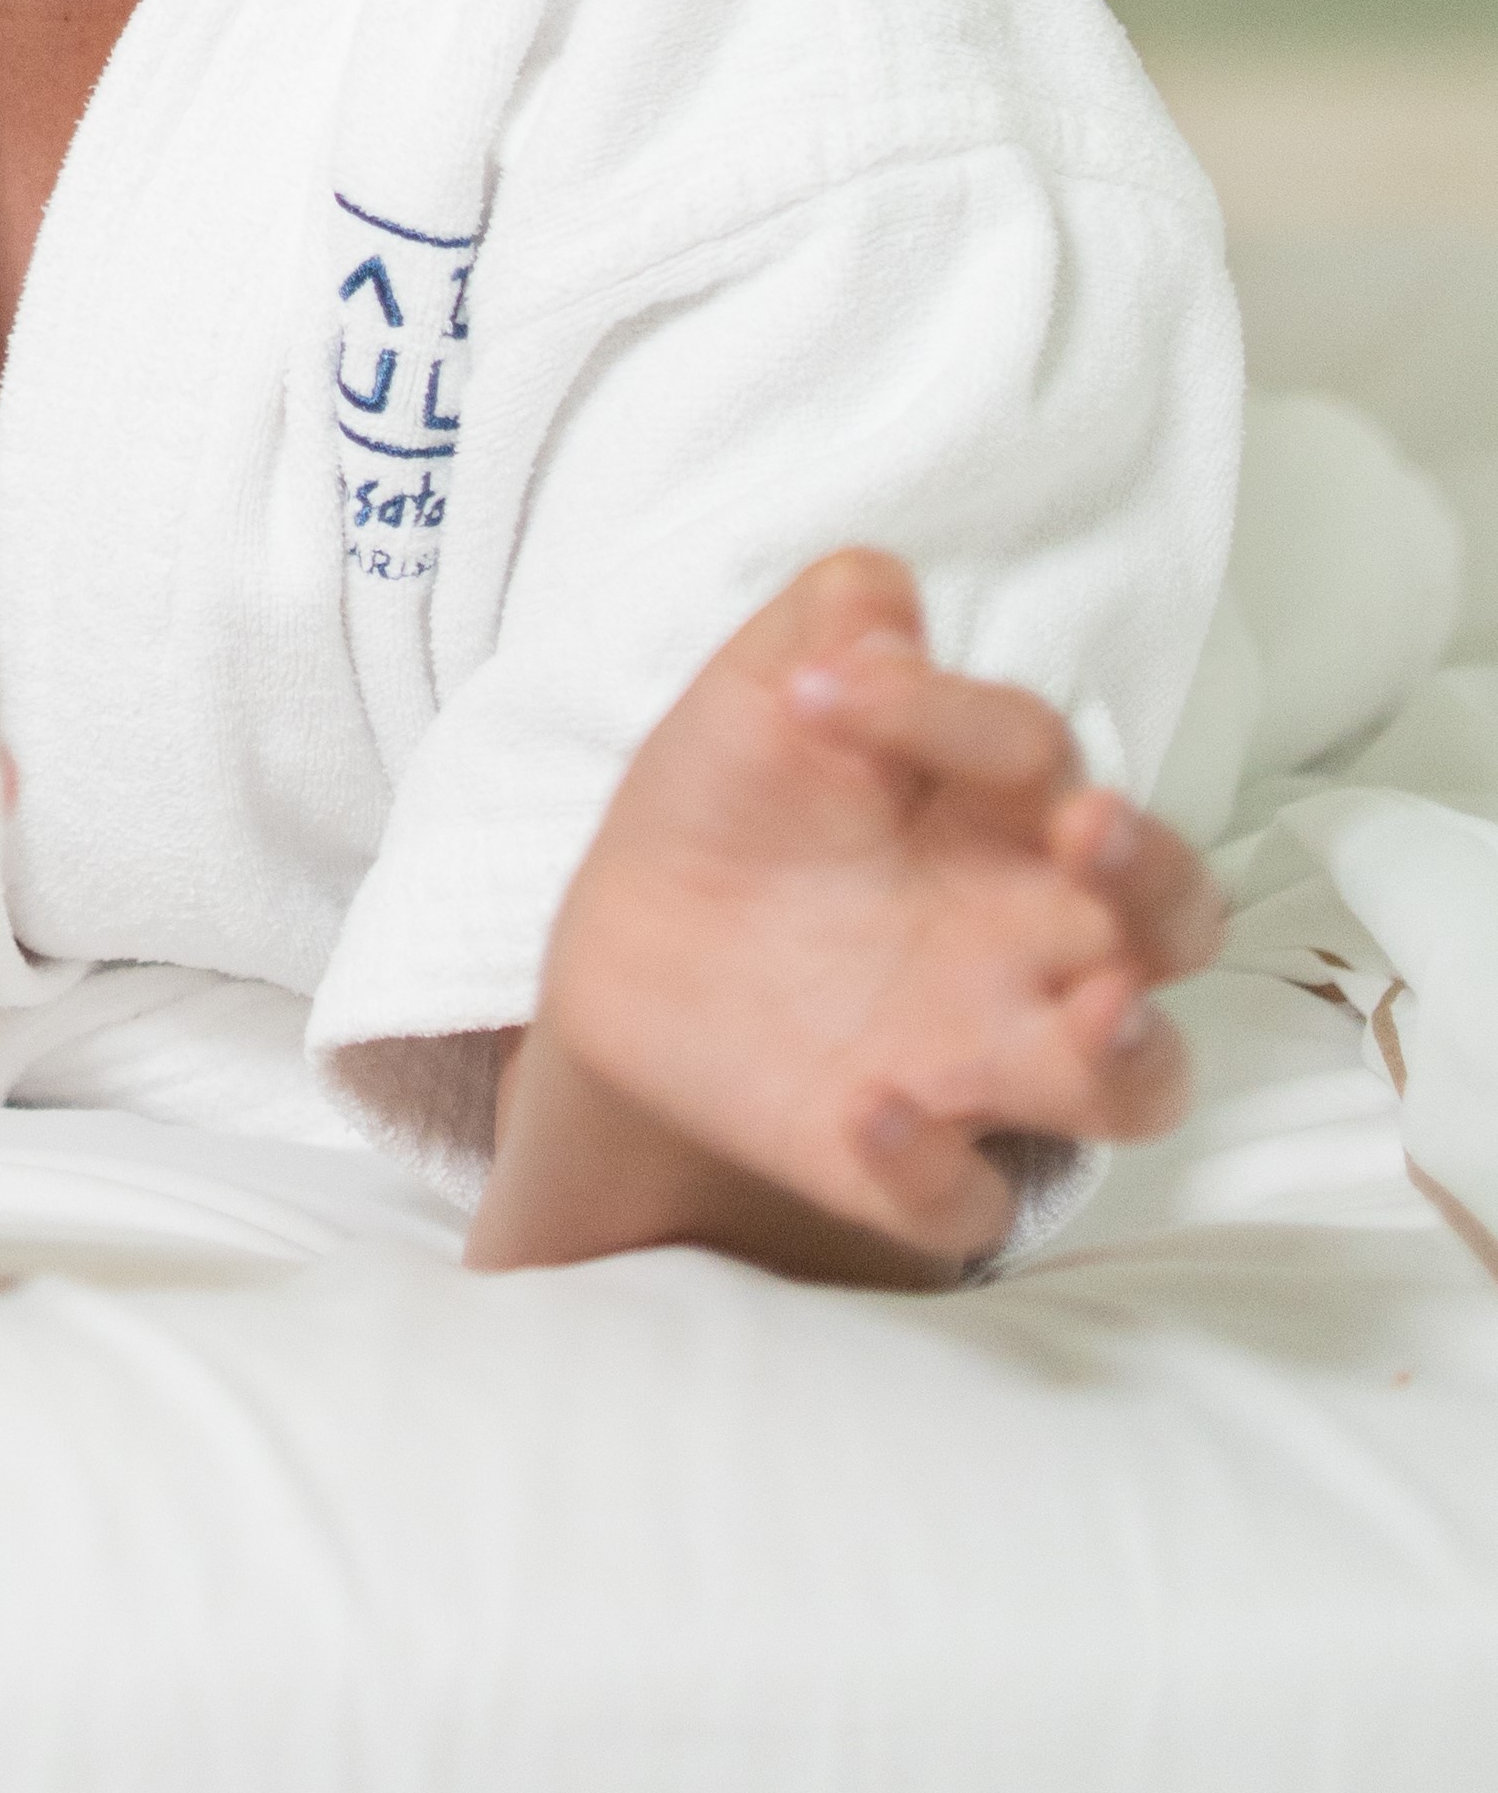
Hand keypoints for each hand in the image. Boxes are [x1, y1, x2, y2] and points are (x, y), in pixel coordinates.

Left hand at [531, 548, 1223, 1262]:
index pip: (1033, 751)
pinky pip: (963, 1198)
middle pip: (1167, 915)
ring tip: (1089, 1010)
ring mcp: (984, 1056)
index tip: (823, 687)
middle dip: (1151, 874)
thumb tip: (877, 594)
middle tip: (1086, 829)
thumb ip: (819, 638)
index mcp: (998, 813)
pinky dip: (933, 1171)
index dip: (953, 712)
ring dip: (1129, 1050)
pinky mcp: (905, 1162)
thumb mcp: (749, 710)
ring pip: (1135, 1080)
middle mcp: (1031, 936)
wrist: (625, 961)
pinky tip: (868, 1111)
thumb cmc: (732, 815)